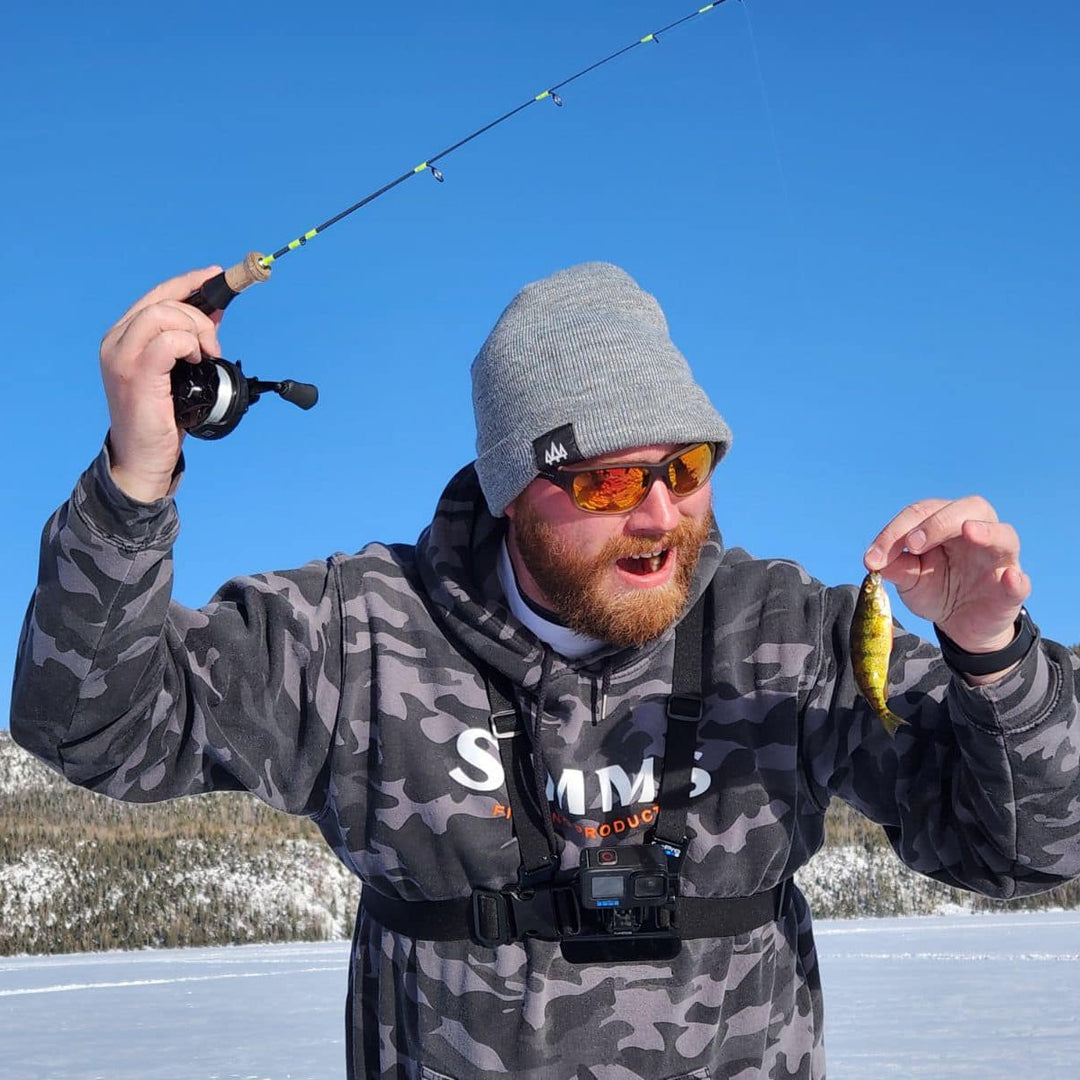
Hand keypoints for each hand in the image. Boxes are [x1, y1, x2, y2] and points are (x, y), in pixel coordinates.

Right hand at [100, 268, 223, 501]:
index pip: (157, 295)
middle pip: (163, 302)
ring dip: (196, 330)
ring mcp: (123, 357)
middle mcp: (117, 341)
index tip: (216, 277)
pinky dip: (189, 345)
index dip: (189, 282)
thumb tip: (215, 312)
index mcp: (124, 336)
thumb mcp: (178, 369)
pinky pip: (168, 341)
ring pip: (164, 315)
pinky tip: (197, 361)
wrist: (142, 457)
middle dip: (199, 316)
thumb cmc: (161, 416)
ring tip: (205, 356)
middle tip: (213, 345)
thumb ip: (190, 339)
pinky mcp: (136, 375)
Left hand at [864, 496, 1030, 653]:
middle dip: (936, 523)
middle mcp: (978, 532)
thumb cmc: (936, 590)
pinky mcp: (1012, 588)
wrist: (960, 625)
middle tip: (912, 544)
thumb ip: (896, 568)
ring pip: (1003, 534)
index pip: (921, 513)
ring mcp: (1000, 559)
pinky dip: (1015, 579)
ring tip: (969, 531)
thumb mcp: (910, 581)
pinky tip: (1009, 577)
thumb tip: (874, 561)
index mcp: (947, 524)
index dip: (894, 532)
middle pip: (966, 509)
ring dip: (985, 531)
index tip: (872, 558)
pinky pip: (1020, 581)